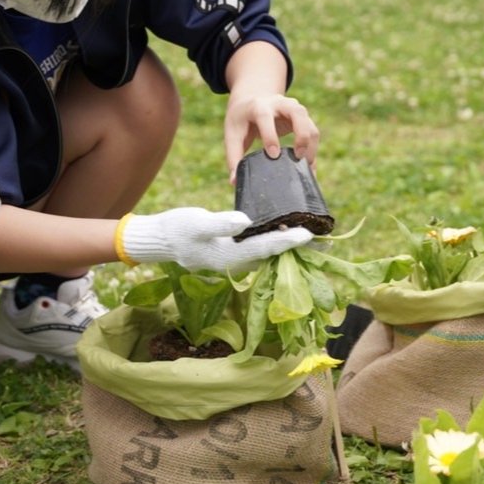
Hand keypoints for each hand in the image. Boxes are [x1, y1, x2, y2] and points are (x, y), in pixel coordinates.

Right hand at [120, 208, 312, 270]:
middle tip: (323, 240)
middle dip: (296, 248)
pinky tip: (284, 230)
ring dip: (288, 245)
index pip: (265, 248)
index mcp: (230, 257)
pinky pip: (260, 247)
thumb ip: (220, 223)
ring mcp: (235, 259)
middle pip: (272, 255)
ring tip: (311, 235)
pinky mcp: (233, 251)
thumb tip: (245, 221)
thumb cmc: (177, 229)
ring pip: (268, 253)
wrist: (160, 239)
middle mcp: (237, 262)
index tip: (308, 234)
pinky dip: (274, 240)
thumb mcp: (196, 222)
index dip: (287, 241)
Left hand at [224, 91, 318, 181]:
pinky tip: (309, 165)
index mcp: (258, 106)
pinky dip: (313, 148)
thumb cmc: (241, 121)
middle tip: (298, 157)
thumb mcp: (233, 134)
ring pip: (309, 122)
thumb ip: (234, 156)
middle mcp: (279, 104)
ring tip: (307, 166)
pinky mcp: (302, 118)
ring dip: (310, 144)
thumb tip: (235, 182)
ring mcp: (293, 109)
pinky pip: (312, 131)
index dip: (270, 135)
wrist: (251, 101)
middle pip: (297, 112)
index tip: (273, 155)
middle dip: (301, 134)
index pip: (265, 117)